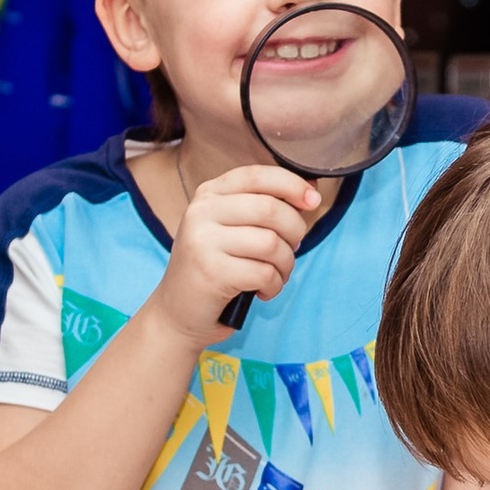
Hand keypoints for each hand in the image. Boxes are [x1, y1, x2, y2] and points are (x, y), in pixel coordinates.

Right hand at [152, 162, 321, 345]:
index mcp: (209, 194)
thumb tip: (310, 191)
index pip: (257, 175)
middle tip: (291, 249)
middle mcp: (201, 212)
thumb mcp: (232, 230)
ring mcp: (203, 241)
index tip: (312, 200)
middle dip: (295, 231)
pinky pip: (264, 273)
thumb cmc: (214, 270)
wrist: (176, 314)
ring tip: (277, 275)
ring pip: (271, 243)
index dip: (292, 184)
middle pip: (270, 208)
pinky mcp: (211, 272)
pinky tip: (263, 291)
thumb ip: (265, 209)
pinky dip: (274, 286)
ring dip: (286, 264)